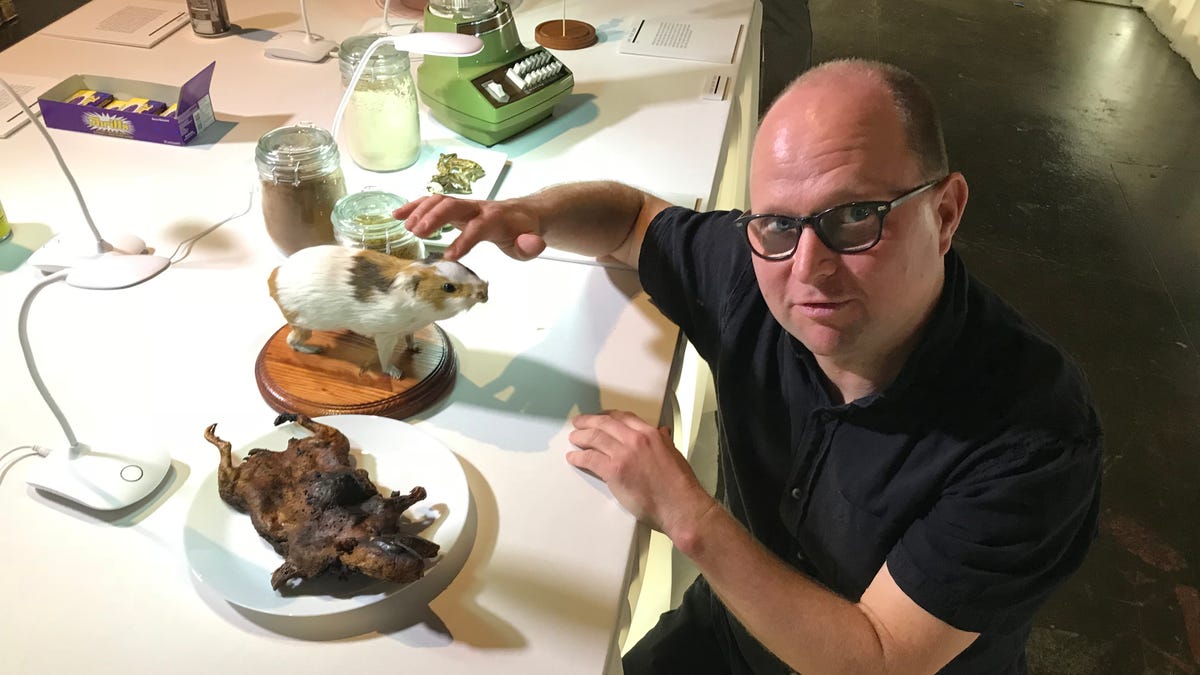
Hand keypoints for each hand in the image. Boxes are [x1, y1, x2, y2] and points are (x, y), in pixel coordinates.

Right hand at [394, 194, 546, 260]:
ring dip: (421, 210)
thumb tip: (531, 244)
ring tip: (405, 226)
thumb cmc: (524, 231)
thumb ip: (531, 245)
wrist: (524, 213)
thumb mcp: (532, 243)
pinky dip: (415, 205)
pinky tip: (398, 214)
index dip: (463, 240)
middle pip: (453, 206)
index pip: (478, 227)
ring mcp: (466, 205)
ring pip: (441, 200)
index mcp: (496, 219)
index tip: (448, 256)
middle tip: (417, 233)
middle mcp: (478, 208)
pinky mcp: (456, 208)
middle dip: (434, 217)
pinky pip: (434, 202)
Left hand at [567, 410, 716, 539]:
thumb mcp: (674, 453)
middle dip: (588, 422)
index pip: (623, 417)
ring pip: (595, 438)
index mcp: (651, 434)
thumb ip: (664, 441)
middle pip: (605, 423)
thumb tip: (662, 432)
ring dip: (580, 437)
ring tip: (574, 438)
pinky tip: (573, 457)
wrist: (680, 506)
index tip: (600, 417)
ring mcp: (623, 454)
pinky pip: (590, 458)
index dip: (607, 416)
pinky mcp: (614, 471)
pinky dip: (579, 457)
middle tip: (578, 423)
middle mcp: (635, 439)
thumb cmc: (679, 485)